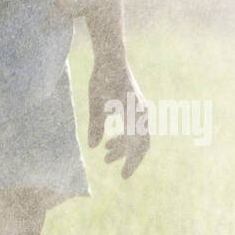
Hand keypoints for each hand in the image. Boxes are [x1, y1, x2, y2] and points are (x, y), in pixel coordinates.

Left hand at [88, 58, 149, 178]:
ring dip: (122, 147)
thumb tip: (92, 147)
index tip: (123, 176)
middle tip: (114, 168)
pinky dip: (123, 136)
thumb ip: (95, 125)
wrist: (112, 58)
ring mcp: (140, 109)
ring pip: (135, 136)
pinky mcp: (135, 106)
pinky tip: (108, 141)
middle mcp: (142, 113)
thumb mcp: (95, 103)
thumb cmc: (102, 78)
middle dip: (127, 157)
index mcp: (135, 114)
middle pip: (140, 143)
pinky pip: (133, 127)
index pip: (138, 145)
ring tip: (105, 156)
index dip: (131, 163)